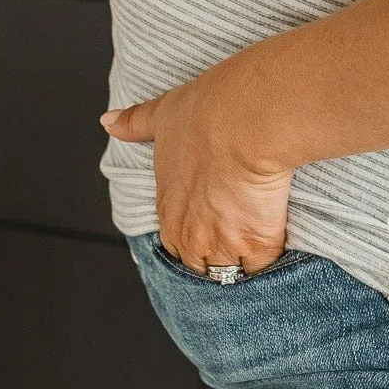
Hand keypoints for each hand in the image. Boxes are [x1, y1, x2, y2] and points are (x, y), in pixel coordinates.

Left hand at [100, 63, 294, 276]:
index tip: (211, 219)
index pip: (174, 240)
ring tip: (260, 243)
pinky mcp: (256, 246)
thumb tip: (108, 122)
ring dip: (242, 262)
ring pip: (229, 273)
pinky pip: (264, 266)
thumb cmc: (205, 115)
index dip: (194, 231)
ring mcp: (222, 245)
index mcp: (168, 209)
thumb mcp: (163, 116)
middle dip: (216, 256)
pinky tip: (281, 238)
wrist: (243, 121)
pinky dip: (273, 256)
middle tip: (237, 234)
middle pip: (200, 265)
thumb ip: (135, 123)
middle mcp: (190, 234)